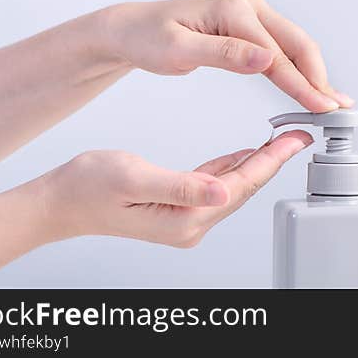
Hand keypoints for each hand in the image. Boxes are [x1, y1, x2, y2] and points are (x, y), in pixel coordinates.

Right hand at [38, 130, 311, 246]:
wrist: (60, 202)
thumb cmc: (88, 188)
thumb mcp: (135, 178)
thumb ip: (182, 185)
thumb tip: (223, 189)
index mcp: (185, 219)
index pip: (240, 186)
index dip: (270, 160)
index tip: (294, 140)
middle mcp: (191, 224)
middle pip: (243, 187)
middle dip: (273, 160)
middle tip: (297, 134)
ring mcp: (186, 219)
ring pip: (233, 186)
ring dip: (257, 162)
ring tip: (281, 140)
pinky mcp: (179, 208)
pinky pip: (216, 185)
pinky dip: (234, 167)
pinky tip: (246, 154)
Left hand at [99, 0, 352, 111]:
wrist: (134, 29)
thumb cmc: (149, 38)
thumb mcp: (178, 51)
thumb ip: (224, 55)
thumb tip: (265, 59)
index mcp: (234, 11)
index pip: (277, 55)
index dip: (303, 85)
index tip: (321, 108)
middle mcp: (248, 6)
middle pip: (298, 46)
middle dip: (320, 80)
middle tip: (336, 110)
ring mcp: (252, 15)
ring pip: (295, 47)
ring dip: (315, 76)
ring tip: (332, 103)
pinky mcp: (251, 27)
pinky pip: (283, 49)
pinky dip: (299, 70)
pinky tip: (312, 87)